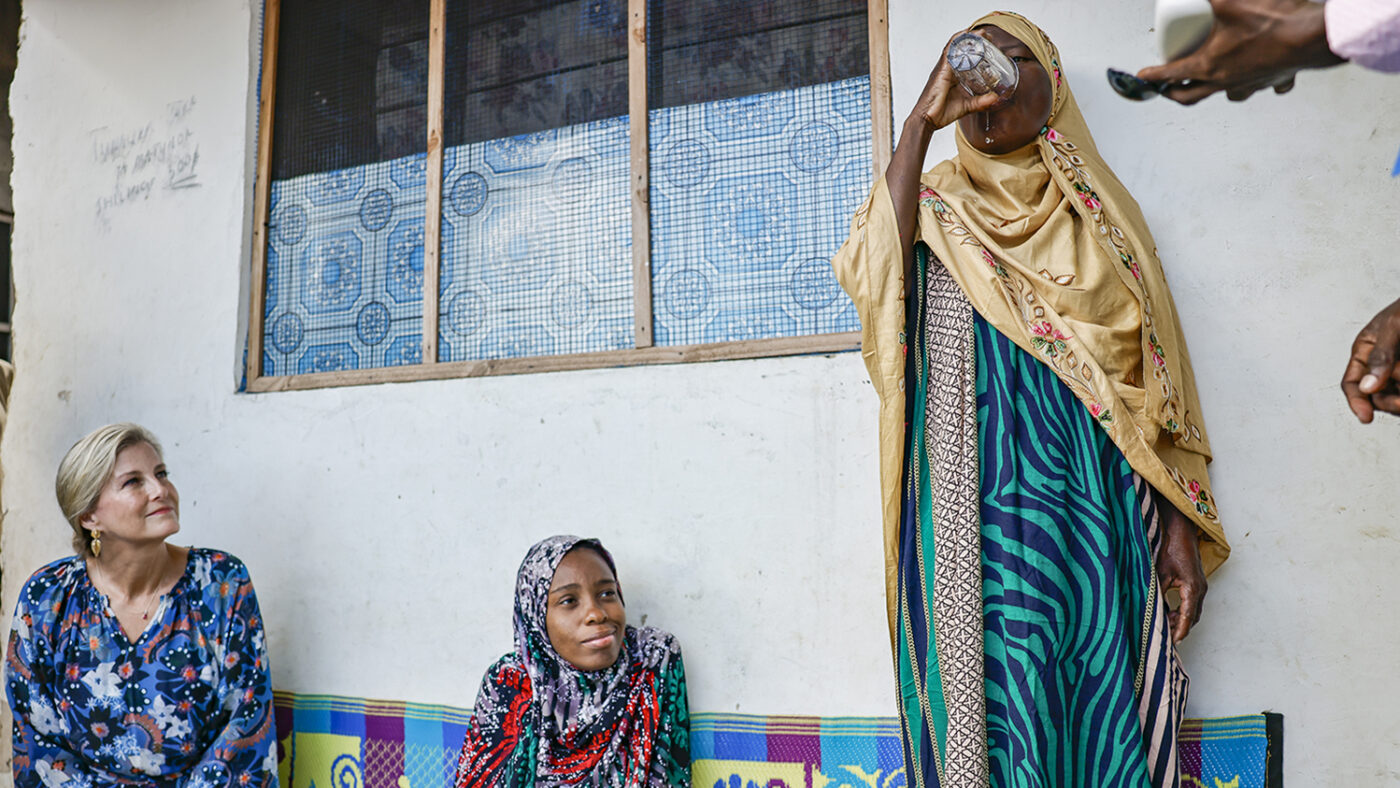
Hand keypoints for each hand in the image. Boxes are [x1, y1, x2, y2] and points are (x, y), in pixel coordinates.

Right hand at [910, 30, 1002, 130]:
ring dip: (968, 38)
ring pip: (956, 47)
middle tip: (989, 38)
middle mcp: (947, 69)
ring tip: (982, 34)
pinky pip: (949, 51)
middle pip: (961, 49)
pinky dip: (957, 41)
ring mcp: (943, 68)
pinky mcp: (941, 70)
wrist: (926, 120)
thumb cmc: (940, 113)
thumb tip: (996, 97)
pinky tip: (966, 35)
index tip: (990, 46)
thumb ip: (981, 102)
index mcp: (952, 76)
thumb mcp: (966, 106)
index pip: (965, 58)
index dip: (977, 50)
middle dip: (975, 41)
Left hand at [1135, 0, 1342, 105]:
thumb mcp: (1229, 1)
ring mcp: (1250, 83)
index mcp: (1210, 65)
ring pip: (1224, 96)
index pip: (1171, 74)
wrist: (1315, 35)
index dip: (1153, 75)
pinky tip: (1254, 78)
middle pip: (1191, 96)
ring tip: (1206, 82)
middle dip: (1174, 92)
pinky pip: (1261, 87)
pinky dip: (1254, 84)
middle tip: (1166, 87)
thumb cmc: (1276, 22)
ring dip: (1211, 91)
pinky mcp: (1274, 79)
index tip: (1143, 76)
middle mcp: (1226, 81)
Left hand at [1154, 492, 1206, 642]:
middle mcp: (1200, 589)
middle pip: (1193, 617)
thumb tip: (1151, 609)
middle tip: (1167, 638)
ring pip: (1193, 611)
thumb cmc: (1171, 550)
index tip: (1173, 642)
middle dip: (1181, 628)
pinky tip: (1169, 611)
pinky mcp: (1197, 583)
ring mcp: (1201, 586)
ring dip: (1182, 620)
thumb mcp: (1160, 573)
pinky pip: (1192, 603)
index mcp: (1193, 588)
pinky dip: (1183, 611)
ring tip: (1166, 625)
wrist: (1181, 533)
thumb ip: (1158, 592)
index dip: (1180, 630)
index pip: (1188, 616)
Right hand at [1342, 297, 1399, 422]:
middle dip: (1387, 401)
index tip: (1366, 417)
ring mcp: (1397, 370)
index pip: (1352, 383)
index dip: (1356, 401)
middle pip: (1375, 395)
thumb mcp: (1393, 327)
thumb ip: (1380, 356)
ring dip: (1399, 397)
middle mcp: (1380, 364)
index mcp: (1365, 351)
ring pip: (1393, 395)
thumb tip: (1368, 385)